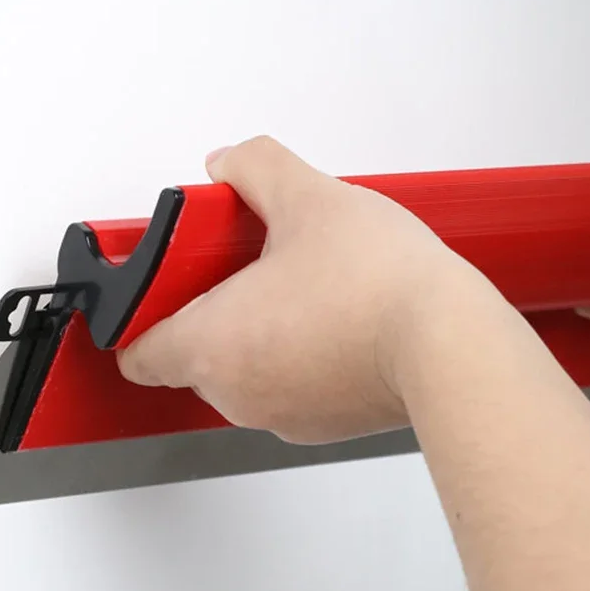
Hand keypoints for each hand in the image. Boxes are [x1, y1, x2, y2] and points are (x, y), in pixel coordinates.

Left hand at [117, 136, 485, 441]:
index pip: (136, 352)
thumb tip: (231, 164)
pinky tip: (341, 319)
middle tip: (254, 268)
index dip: (143, 315)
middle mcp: (239, 394)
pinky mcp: (327, 426)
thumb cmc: (382, 288)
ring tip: (309, 288)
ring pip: (248, 373)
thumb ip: (254, 169)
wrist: (453, 345)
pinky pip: (294, 388)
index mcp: (213, 345)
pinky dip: (304, 360)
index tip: (167, 286)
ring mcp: (285, 417)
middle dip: (217, 312)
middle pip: (196, 356)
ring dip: (264, 335)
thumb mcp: (308, 196)